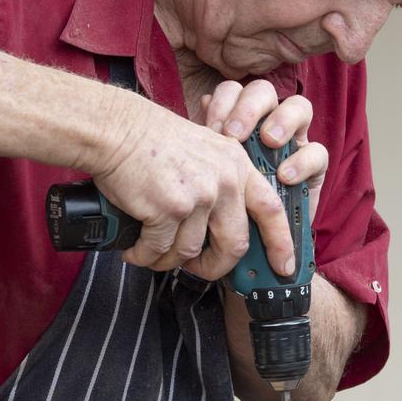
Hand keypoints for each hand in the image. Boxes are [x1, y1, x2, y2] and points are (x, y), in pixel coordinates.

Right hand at [87, 89, 293, 279]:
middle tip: (197, 271)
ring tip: (151, 252)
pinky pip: (160, 250)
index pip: (271, 209)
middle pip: (235, 244)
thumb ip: (220, 179)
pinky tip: (134, 249)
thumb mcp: (203, 148)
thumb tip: (221, 224)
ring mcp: (198, 196)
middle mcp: (223, 181)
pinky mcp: (169, 209)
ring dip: (168, 260)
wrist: (118, 130)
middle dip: (215, 266)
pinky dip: (144, 255)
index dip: (281, 242)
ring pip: (191, 251)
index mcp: (236, 165)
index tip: (283, 266)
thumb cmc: (151, 139)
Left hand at [200, 79, 327, 220]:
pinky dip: (302, 161)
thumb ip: (207, 141)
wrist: (251, 243)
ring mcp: (295, 141)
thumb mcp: (211, 173)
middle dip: (249, 107)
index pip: (233, 91)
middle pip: (264, 92)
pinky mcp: (314, 167)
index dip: (223, 102)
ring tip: (268, 142)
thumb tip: (201, 102)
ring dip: (283, 120)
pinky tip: (284, 176)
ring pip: (299, 107)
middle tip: (235, 134)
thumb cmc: (224, 203)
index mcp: (237, 119)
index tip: (211, 128)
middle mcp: (267, 123)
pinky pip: (318, 152)